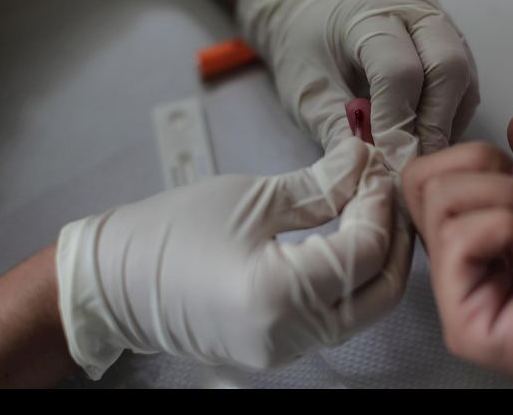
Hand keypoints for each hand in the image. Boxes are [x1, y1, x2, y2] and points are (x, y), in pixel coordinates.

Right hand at [55, 138, 410, 379]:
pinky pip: (341, 314)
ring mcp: (291, 350)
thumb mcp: (252, 197)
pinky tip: (351, 236)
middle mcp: (293, 335)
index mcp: (279, 296)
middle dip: (395, 234)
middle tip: (386, 188)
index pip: (366, 250)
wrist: (117, 285)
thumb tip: (365, 161)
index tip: (376, 166)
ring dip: (381, 255)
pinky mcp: (286, 348)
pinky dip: (355, 275)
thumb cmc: (170, 234)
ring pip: (368, 305)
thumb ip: (322, 184)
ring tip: (372, 206)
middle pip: (383, 289)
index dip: (380, 203)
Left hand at [237, 0, 479, 170]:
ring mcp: (437, 18)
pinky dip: (449, 115)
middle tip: (413, 167)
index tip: (390, 165)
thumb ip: (340, 134)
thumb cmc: (303, 51)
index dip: (398, 125)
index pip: (400, 72)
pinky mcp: (451, 36)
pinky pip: (465, 81)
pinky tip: (423, 135)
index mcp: (367, 13)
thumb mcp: (307, 96)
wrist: (310, 14)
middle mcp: (412, 6)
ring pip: (463, 77)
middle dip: (433, 126)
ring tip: (415, 154)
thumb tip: (375, 175)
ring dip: (445, 123)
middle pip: (448, 68)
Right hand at [403, 110, 512, 386]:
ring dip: (509, 200)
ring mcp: (462, 294)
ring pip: (439, 201)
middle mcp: (464, 263)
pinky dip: (507, 227)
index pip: (431, 176)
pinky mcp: (468, 324)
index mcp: (481, 236)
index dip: (476, 158)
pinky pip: (458, 241)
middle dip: (489, 170)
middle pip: (422, 180)